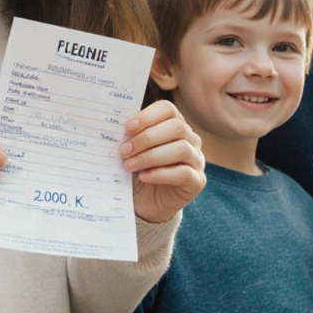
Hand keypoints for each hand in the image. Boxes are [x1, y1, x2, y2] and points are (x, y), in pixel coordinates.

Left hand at [120, 100, 204, 223]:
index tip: (128, 128)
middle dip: (146, 138)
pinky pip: (184, 173)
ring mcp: (197, 160)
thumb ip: (130, 137)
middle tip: (124, 151)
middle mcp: (191, 139)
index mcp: (176, 124)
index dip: (147, 116)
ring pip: (181, 149)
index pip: (168, 109)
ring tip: (130, 165)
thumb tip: (115, 126)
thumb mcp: (133, 151)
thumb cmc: (140, 170)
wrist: (146, 202)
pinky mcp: (198, 181)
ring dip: (151, 157)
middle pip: (176, 127)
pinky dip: (160, 174)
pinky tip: (143, 177)